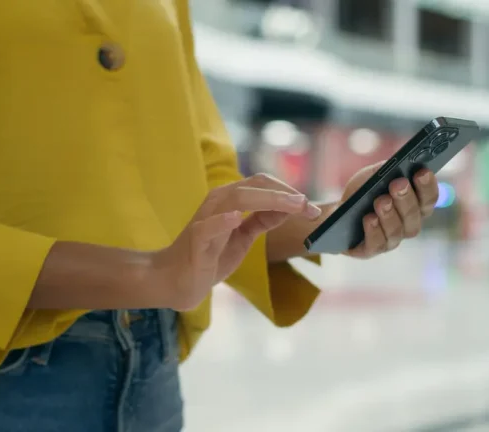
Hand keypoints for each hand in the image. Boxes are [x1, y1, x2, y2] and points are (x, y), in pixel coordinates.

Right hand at [153, 174, 321, 310]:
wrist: (176, 281)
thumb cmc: (209, 257)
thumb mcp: (243, 238)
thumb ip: (262, 221)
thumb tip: (289, 209)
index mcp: (229, 200)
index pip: (263, 184)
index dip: (290, 193)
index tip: (312, 209)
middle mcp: (217, 202)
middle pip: (254, 186)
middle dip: (286, 195)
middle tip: (309, 207)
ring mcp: (205, 219)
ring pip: (236, 198)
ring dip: (268, 200)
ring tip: (293, 205)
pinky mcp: (195, 240)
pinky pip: (208, 227)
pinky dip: (222, 220)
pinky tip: (237, 217)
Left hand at [343, 161, 438, 258]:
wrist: (336, 212)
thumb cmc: (361, 193)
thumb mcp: (372, 176)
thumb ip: (387, 169)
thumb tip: (398, 164)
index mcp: (415, 206)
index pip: (429, 199)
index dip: (428, 186)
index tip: (422, 171)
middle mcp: (407, 226)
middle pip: (414, 216)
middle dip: (406, 199)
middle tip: (399, 183)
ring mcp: (390, 240)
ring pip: (397, 231)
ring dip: (390, 215)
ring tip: (381, 200)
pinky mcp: (370, 250)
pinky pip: (376, 244)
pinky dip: (374, 231)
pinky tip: (369, 219)